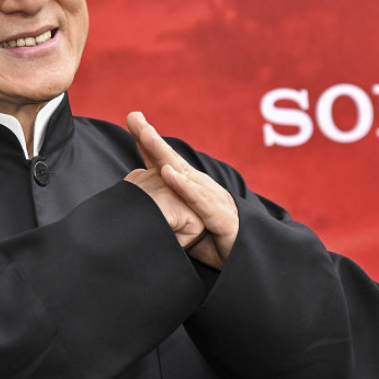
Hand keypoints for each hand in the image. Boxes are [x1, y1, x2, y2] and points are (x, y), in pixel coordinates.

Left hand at [126, 111, 238, 268]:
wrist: (245, 260)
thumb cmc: (214, 239)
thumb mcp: (184, 223)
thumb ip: (165, 213)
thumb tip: (138, 210)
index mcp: (189, 188)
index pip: (164, 162)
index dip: (148, 143)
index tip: (132, 118)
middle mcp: (200, 187)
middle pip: (172, 159)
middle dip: (152, 139)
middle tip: (134, 118)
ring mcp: (210, 198)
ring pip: (183, 173)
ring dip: (163, 153)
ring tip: (145, 135)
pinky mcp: (219, 216)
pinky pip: (198, 200)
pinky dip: (183, 186)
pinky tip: (168, 174)